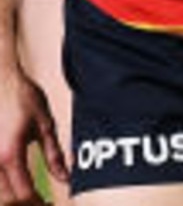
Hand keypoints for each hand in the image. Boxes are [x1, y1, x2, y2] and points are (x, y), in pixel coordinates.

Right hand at [0, 65, 65, 205]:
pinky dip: (2, 189)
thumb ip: (54, 155)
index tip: (50, 204)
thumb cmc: (22, 97)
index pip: (23, 194)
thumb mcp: (45, 125)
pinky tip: (14, 184)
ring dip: (12, 199)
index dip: (38, 204)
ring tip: (30, 197)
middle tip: (42, 203)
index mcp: (10, 155)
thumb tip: (66, 179)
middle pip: (6, 200)